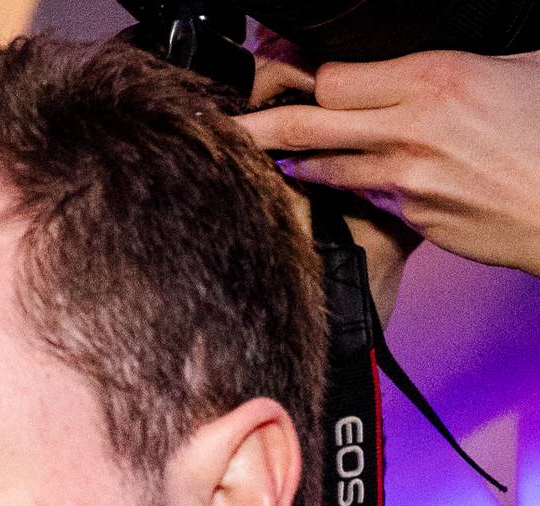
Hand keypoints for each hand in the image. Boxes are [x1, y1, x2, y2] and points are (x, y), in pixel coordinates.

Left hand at [240, 48, 539, 285]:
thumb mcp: (517, 68)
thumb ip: (452, 68)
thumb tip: (414, 63)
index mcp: (435, 78)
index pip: (333, 79)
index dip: (300, 79)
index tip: (278, 78)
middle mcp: (411, 129)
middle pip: (304, 124)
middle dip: (253, 125)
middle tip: (218, 126)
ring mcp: (405, 179)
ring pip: (321, 168)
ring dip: (294, 161)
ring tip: (263, 155)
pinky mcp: (410, 218)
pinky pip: (358, 198)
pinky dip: (341, 190)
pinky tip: (330, 186)